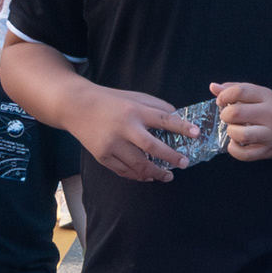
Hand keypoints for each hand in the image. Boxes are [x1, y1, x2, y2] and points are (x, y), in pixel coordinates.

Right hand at [65, 85, 197, 180]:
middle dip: (172, 157)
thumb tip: (177, 118)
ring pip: (139, 165)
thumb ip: (156, 106)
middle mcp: (124, 128)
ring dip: (157, 173)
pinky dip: (139, 176)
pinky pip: (124, 171)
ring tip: (169, 175)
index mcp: (134, 110)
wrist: (75, 106)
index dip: (182, 127)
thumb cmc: (109, 100)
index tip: (196, 134)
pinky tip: (149, 176)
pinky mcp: (102, 156)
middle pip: (153, 148)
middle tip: (184, 163)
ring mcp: (112, 144)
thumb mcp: (133, 96)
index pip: (163, 120)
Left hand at [210, 81, 271, 161]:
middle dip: (225, 115)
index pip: (240, 91)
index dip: (224, 96)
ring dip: (231, 132)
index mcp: (267, 97)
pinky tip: (235, 144)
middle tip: (228, 117)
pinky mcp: (268, 151)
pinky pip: (244, 155)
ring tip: (233, 130)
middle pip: (236, 113)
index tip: (222, 101)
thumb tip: (213, 87)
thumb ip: (236, 89)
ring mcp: (270, 135)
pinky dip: (234, 150)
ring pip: (241, 135)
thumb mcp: (260, 94)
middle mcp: (270, 115)